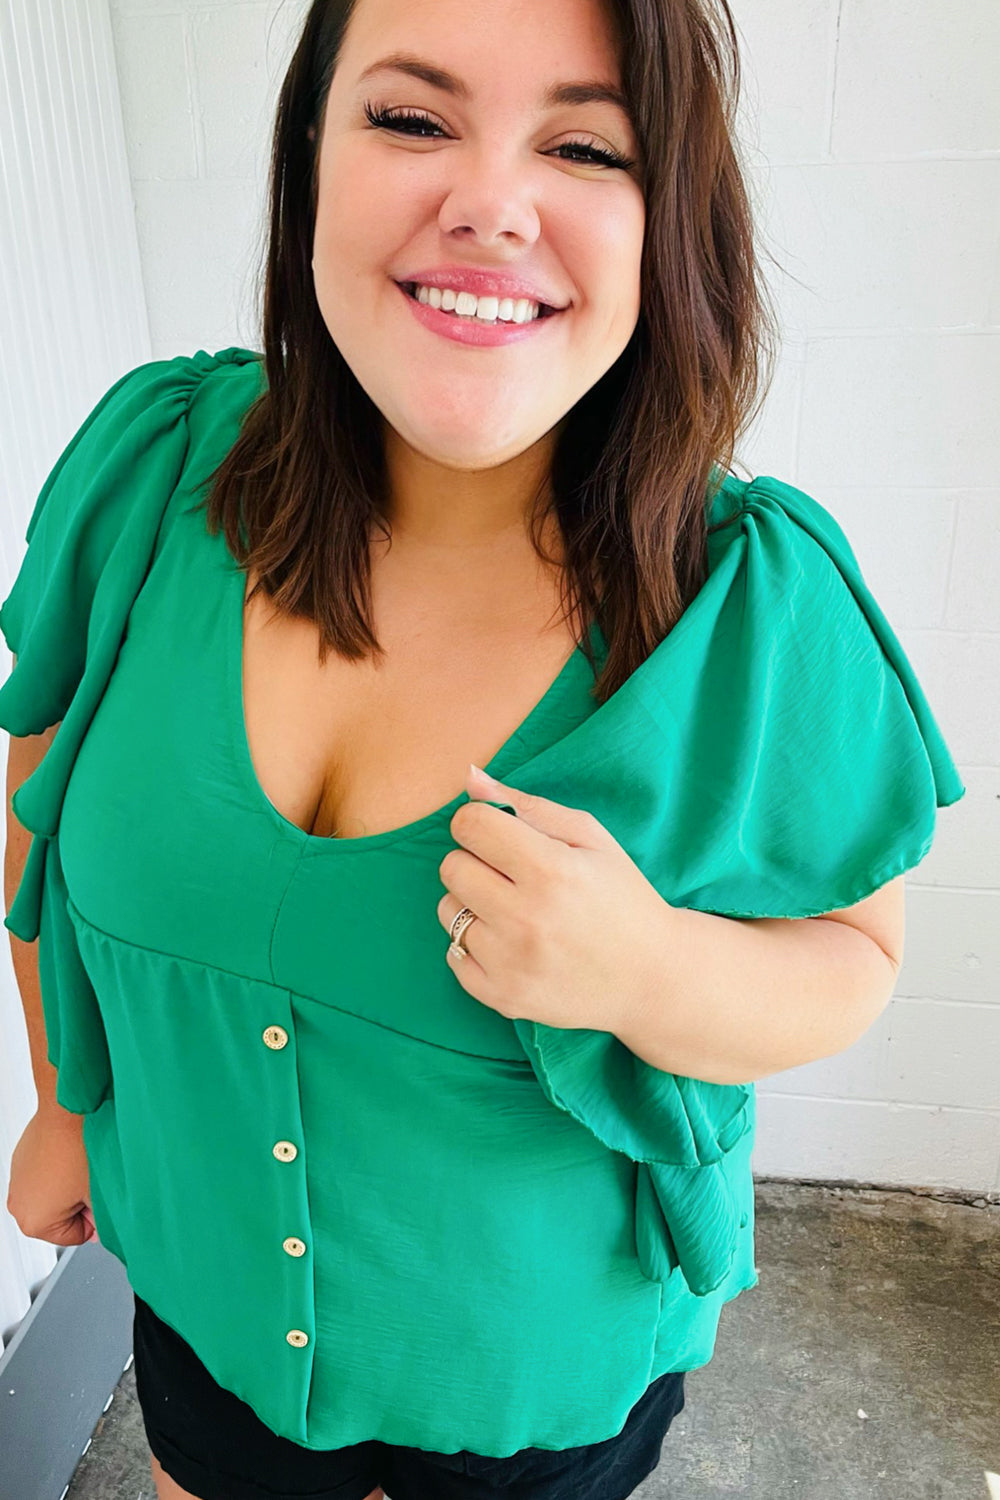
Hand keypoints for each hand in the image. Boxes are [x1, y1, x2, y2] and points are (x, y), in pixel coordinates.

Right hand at [7, 1108, 99, 1245]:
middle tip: (91, 1180)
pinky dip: (60, 1169)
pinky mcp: (21, 1160)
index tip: (98, 1198)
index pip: (75, 1237)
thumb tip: (105, 1229)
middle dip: (80, 1203)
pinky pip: (46, 1175)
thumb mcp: (99, 1196)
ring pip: (54, 1196)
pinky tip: (71, 1154)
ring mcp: (16, 1182)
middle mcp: (18, 1205)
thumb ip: (103, 1223)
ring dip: (70, 1186)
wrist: (67, 1109)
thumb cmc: (79, 1150)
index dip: (94, 1218)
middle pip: (61, 1218)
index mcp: (33, 1223)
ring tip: (81, 1166)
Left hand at [436, 763, 673, 1032]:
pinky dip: (474, 946)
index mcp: (551, 869)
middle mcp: (526, 917)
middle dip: (475, 861)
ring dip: (473, 904)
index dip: (479, 822)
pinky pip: (452, 955)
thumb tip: (468, 777)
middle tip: (510, 874)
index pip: (470, 826)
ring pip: (447, 911)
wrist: (651, 977)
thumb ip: (526, 804)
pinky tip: (510, 943)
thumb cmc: (622, 897)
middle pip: (451, 867)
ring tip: (513, 910)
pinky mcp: (503, 997)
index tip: (499, 834)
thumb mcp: (591, 838)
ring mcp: (512, 962)